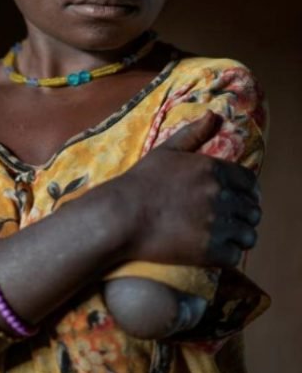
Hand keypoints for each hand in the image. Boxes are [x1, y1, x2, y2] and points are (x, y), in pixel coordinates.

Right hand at [103, 111, 260, 266]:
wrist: (120, 216)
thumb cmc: (140, 182)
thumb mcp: (165, 151)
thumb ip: (193, 134)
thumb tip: (213, 115)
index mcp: (214, 170)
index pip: (251, 183)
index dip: (247, 193)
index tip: (236, 200)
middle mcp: (221, 196)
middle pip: (253, 211)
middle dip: (242, 216)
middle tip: (224, 221)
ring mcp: (218, 224)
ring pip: (248, 235)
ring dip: (237, 237)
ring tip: (220, 237)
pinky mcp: (211, 251)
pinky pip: (235, 256)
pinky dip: (226, 256)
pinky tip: (210, 251)